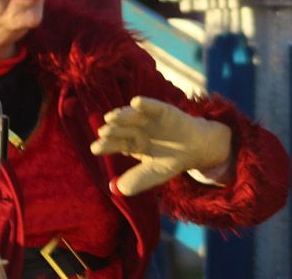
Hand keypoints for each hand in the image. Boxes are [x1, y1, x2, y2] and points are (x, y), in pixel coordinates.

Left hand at [90, 95, 231, 195]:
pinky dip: (144, 104)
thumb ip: (140, 180)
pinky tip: (136, 102)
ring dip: (122, 115)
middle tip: (103, 132)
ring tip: (111, 117)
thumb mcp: (156, 173)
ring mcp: (147, 119)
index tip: (95, 149)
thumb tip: (119, 189)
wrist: (196, 148)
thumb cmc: (171, 160)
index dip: (105, 145)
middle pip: (120, 129)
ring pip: (131, 116)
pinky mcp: (161, 110)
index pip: (114, 144)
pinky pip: (151, 106)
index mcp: (130, 143)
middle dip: (112, 131)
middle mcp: (135, 129)